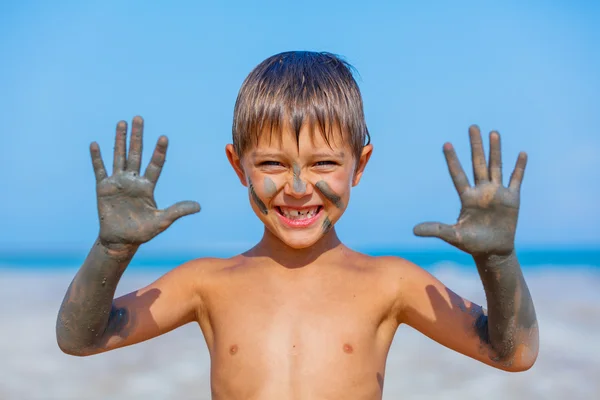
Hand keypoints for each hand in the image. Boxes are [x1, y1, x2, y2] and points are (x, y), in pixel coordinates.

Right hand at [90, 116, 199, 247]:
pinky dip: (96, 158)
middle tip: (139, 118)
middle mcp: (133, 180)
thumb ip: (178, 211)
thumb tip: (198, 207)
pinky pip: (100, 170)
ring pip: (119, 156)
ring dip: (120, 140)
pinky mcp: (104, 188)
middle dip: (137, 136)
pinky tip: (95, 144)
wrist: (121, 241)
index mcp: (148, 186)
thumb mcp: (162, 221)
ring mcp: (118, 182)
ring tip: (121, 123)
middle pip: (136, 153)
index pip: (155, 164)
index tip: (163, 137)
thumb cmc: (143, 232)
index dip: (159, 152)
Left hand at [413, 125, 526, 255]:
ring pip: (496, 166)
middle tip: (472, 127)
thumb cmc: (472, 244)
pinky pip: (516, 180)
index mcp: (467, 198)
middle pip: (478, 164)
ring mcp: (497, 193)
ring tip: (493, 133)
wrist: (493, 251)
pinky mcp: (512, 199)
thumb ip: (435, 230)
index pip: (458, 175)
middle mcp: (481, 191)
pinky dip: (519, 167)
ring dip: (495, 150)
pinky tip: (521, 154)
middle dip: (475, 146)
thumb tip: (413, 230)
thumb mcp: (453, 236)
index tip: (446, 144)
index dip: (452, 160)